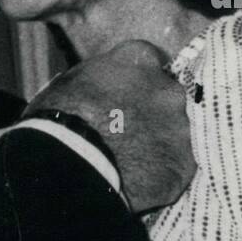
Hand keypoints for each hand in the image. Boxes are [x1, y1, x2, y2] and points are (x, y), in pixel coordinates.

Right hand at [25, 40, 194, 212]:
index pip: (148, 61)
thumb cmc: (57, 120)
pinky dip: (163, 172)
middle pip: (168, 95)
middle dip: (153, 110)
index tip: (124, 96)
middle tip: (130, 129)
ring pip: (177, 132)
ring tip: (135, 160)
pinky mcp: (184, 163)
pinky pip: (177, 166)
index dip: (135, 81)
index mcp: (138, 59)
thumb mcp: (69, 83)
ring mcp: (181, 127)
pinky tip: (142, 181)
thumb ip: (97, 79)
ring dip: (160, 142)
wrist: (70, 165)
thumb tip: (99, 87)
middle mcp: (168, 87)